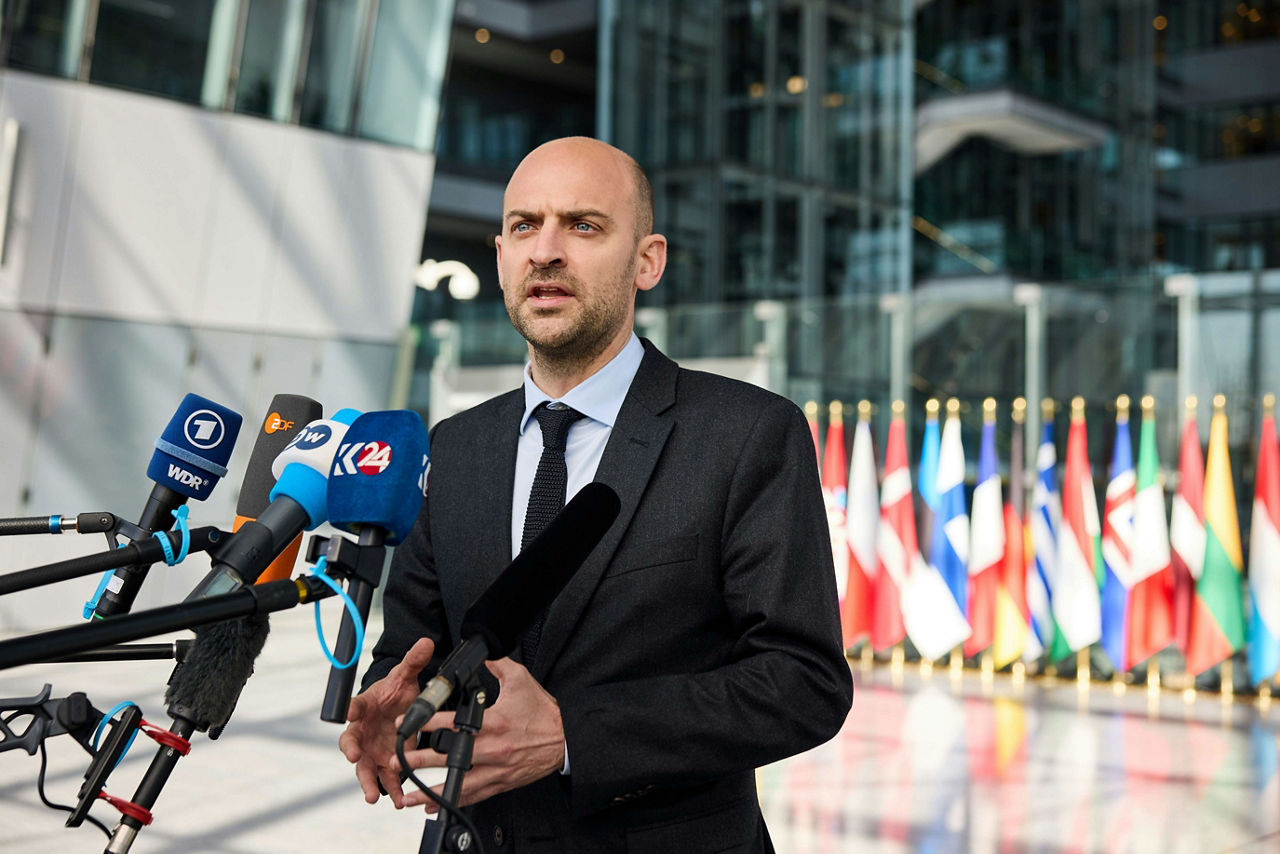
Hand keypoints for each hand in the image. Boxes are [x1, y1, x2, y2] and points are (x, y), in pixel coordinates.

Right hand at [339, 637, 435, 807]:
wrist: (398, 708)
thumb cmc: (395, 693)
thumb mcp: (405, 677)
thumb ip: (413, 662)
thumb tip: (426, 642)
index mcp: (364, 707)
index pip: (354, 706)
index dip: (351, 709)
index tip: (351, 713)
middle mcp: (362, 732)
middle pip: (350, 743)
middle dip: (351, 752)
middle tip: (353, 758)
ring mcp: (371, 750)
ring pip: (364, 768)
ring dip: (368, 782)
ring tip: (372, 796)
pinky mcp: (384, 764)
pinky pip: (385, 779)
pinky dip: (390, 790)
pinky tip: (397, 802)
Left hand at [399, 657, 563, 809]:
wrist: (565, 739)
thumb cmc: (543, 711)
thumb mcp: (521, 680)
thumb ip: (497, 666)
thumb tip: (481, 654)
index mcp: (494, 721)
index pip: (453, 722)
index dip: (427, 722)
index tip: (407, 722)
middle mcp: (492, 748)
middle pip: (449, 756)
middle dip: (420, 759)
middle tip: (396, 760)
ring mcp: (496, 769)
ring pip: (457, 783)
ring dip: (430, 789)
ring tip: (407, 794)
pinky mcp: (500, 783)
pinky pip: (472, 795)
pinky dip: (452, 801)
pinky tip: (433, 806)